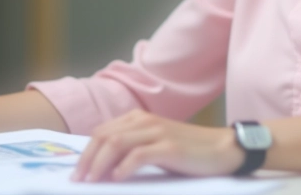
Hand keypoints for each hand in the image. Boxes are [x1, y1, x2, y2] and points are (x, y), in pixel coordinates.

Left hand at [71, 109, 244, 181]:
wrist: (222, 149)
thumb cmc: (188, 152)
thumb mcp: (155, 145)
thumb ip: (132, 148)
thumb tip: (102, 166)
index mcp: (139, 118)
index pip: (102, 132)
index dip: (86, 152)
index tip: (77, 173)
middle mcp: (146, 121)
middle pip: (104, 137)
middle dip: (87, 159)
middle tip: (78, 180)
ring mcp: (158, 132)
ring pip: (116, 144)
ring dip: (99, 163)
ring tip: (92, 181)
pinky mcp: (170, 147)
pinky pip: (139, 155)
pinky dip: (124, 167)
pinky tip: (117, 179)